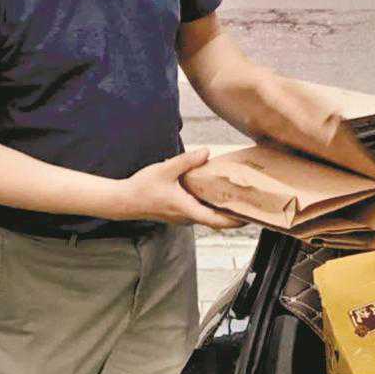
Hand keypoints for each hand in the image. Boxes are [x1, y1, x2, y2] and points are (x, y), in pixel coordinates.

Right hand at [114, 149, 246, 229]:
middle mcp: (187, 217)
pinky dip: (209, 206)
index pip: (217, 221)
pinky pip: (198, 212)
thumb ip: (187, 161)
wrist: (124, 201)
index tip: (250, 217)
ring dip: (221, 209)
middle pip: (216, 220)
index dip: (235, 221)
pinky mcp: (178, 213)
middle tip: (250, 203)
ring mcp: (182, 217)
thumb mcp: (165, 170)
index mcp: (187, 209)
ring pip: (207, 216)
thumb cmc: (142, 188)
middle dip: (233, 214)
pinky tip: (213, 193)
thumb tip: (206, 152)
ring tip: (236, 197)